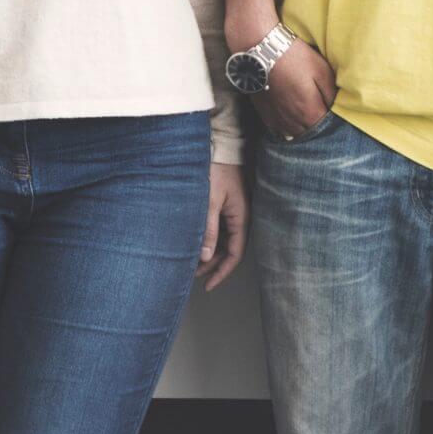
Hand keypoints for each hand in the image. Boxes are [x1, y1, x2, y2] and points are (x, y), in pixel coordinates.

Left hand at [197, 162, 247, 290]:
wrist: (221, 148)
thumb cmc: (215, 171)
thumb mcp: (209, 202)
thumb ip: (208, 229)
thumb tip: (206, 257)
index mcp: (241, 219)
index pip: (234, 254)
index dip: (221, 272)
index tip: (208, 285)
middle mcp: (240, 218)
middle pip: (229, 250)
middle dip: (213, 266)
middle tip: (194, 277)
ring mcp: (233, 212)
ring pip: (223, 240)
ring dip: (209, 253)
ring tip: (191, 264)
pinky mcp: (225, 206)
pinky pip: (219, 229)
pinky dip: (209, 240)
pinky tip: (196, 245)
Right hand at [253, 41, 336, 138]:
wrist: (261, 52)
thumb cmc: (295, 59)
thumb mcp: (322, 72)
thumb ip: (332, 94)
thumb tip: (337, 108)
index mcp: (310, 112)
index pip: (326, 128)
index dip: (333, 122)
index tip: (334, 113)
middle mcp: (293, 121)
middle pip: (310, 133)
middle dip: (318, 127)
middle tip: (321, 113)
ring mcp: (277, 119)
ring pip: (294, 134)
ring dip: (302, 129)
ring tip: (307, 118)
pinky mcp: (265, 114)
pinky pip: (278, 130)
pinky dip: (287, 127)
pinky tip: (291, 118)